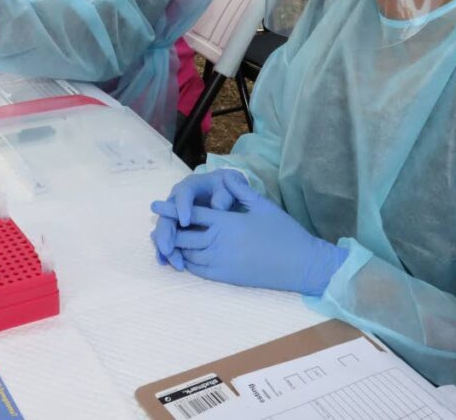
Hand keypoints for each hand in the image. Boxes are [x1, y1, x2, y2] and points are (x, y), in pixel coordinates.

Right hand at [150, 169, 249, 269]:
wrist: (223, 195)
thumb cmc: (226, 190)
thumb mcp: (228, 188)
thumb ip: (225, 194)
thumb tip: (217, 206)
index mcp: (190, 186)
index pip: (183, 194)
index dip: (182, 207)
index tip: (185, 222)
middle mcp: (176, 199)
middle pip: (167, 214)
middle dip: (166, 232)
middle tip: (168, 248)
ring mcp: (173, 214)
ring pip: (164, 229)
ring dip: (163, 244)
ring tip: (168, 260)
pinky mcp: (174, 227)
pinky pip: (166, 238)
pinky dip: (165, 250)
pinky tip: (165, 262)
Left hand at [152, 175, 347, 295]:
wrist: (300, 264)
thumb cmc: (284, 232)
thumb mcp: (263, 205)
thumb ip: (241, 191)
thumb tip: (227, 177)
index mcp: (226, 222)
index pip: (191, 214)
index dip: (171, 209)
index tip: (155, 205)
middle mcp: (219, 242)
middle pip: (184, 236)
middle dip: (167, 231)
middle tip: (156, 228)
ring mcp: (221, 262)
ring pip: (189, 254)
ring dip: (176, 248)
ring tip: (164, 242)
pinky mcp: (227, 277)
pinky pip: (199, 270)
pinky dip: (188, 263)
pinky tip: (184, 258)